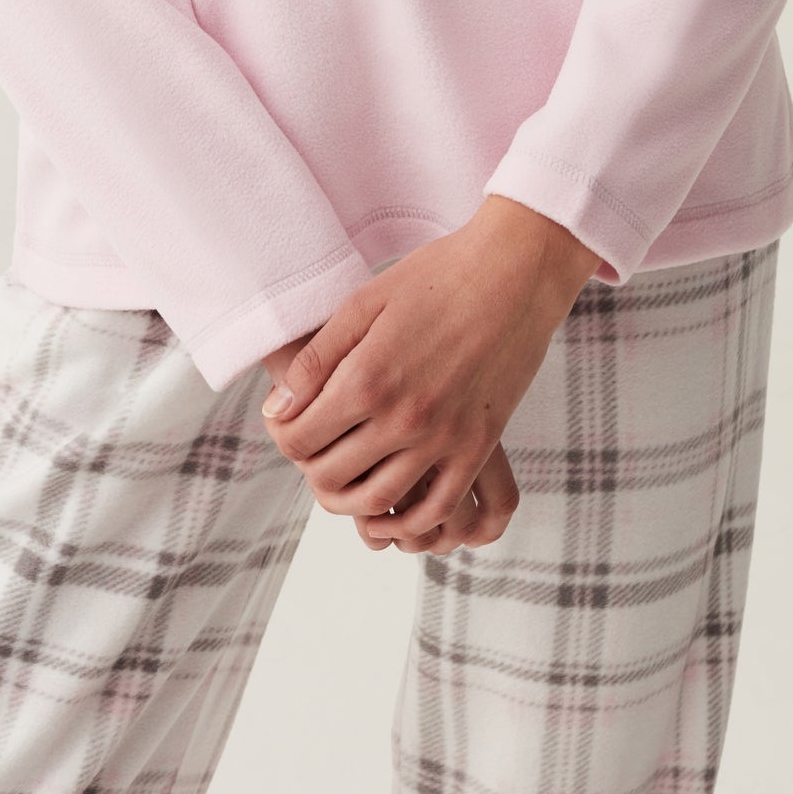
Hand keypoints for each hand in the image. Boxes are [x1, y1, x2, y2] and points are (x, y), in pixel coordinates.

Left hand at [255, 195, 600, 549]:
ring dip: (350, 498)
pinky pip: (437, 509)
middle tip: (313, 449)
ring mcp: (444, 438)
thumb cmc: (436, 277)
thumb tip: (277, 410)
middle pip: (331, 476)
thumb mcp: (364, 302)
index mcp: (368, 379)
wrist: (515, 272)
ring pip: (379, 501)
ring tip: (345, 477)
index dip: (284, 435)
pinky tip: (393, 508)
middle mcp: (404, 418)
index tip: (289, 422)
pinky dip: (408, 521)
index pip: (299, 439)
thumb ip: (317, 360)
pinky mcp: (478, 448)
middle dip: (310, 467)